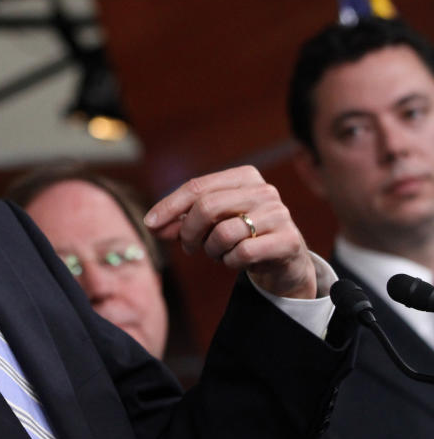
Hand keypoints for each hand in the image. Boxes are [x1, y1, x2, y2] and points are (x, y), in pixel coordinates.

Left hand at [143, 166, 315, 298]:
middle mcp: (263, 190)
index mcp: (244, 176)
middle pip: (207, 206)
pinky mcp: (288, 240)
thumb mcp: (209, 224)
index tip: (150, 224)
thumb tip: (152, 226)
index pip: (197, 187)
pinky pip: (243, 252)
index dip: (169, 206)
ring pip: (224, 232)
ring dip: (211, 250)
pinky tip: (236, 260)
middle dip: (188, 231)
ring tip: (218, 253)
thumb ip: (181, 222)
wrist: (284, 261)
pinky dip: (230, 261)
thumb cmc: (241, 236)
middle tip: (187, 247)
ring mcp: (279, 213)